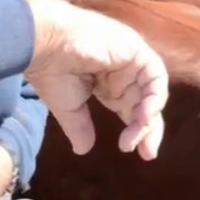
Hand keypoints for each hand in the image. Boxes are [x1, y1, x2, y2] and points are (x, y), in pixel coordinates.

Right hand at [23, 0, 167, 160]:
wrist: (45, 45)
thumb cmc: (53, 71)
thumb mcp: (69, 108)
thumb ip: (80, 127)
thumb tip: (83, 150)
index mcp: (109, 85)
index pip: (132, 110)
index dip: (137, 130)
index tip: (134, 152)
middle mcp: (124, 73)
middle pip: (146, 104)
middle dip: (149, 129)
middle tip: (147, 153)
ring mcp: (131, 60)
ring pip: (153, 92)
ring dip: (149, 117)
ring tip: (136, 136)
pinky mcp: (136, 49)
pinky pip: (155, 75)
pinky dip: (154, 97)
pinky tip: (143, 116)